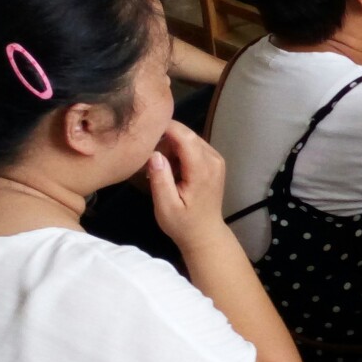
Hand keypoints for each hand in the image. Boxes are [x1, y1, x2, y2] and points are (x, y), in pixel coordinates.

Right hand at [148, 121, 229, 253]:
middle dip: (166, 140)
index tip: (146, 130)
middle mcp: (213, 159)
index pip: (186, 137)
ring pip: (190, 139)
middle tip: (150, 159)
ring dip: (172, 146)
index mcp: (202, 170)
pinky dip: (180, 152)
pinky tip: (171, 168)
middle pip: (187, 135)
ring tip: (159, 168)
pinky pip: (194, 146)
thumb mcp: (165, 206)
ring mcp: (216, 159)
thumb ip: (160, 179)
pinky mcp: (214, 162)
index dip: (167, 128)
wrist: (204, 233)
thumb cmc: (182, 223)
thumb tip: (154, 153)